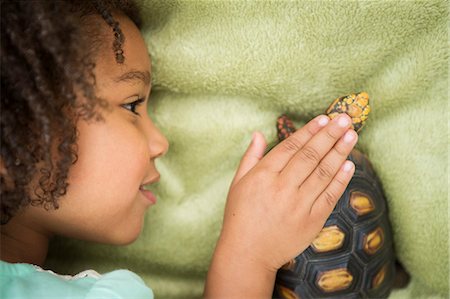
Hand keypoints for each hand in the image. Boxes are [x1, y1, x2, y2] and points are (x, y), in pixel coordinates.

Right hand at [204, 113, 356, 298]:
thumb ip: (251, 157)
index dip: (309, 131)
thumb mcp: (238, 183)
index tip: (323, 118)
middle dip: (329, 135)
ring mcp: (298, 205)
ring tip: (352, 135)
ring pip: (323, 173)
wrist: (248, 254)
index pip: (290, 147)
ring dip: (339, 152)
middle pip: (310, 156)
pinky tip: (349, 164)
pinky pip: (330, 196)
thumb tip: (259, 134)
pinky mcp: (311, 221)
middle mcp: (282, 188)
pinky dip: (341, 179)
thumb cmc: (240, 216)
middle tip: (344, 119)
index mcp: (263, 176)